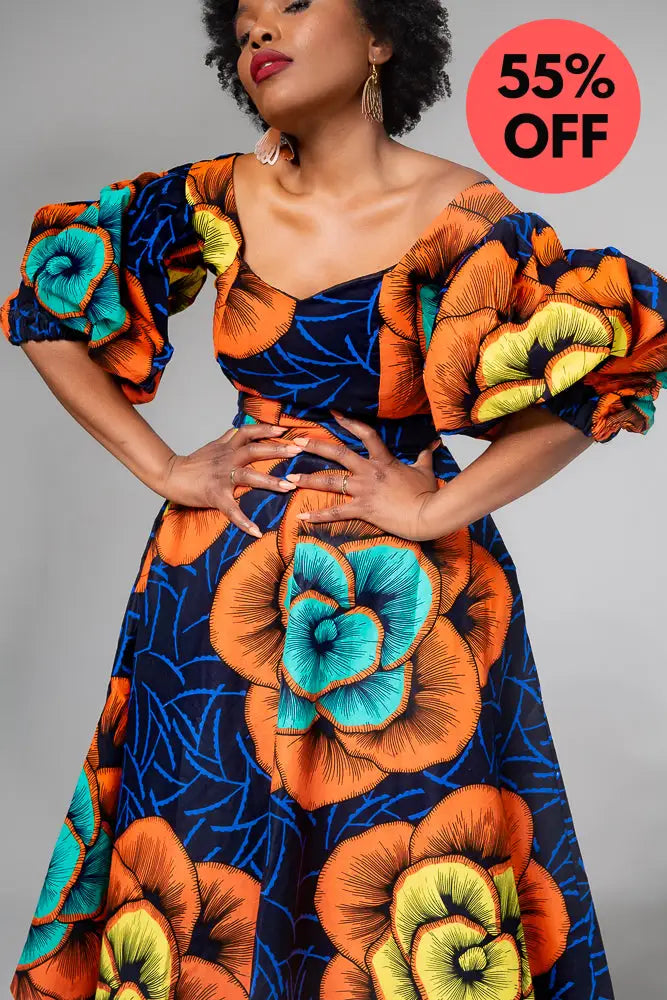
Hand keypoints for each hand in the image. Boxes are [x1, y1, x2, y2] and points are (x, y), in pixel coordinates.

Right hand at [160, 423, 302, 536]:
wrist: (170, 475)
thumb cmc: (193, 464)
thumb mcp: (212, 446)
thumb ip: (228, 438)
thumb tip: (240, 428)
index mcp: (227, 448)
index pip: (249, 432)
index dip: (267, 429)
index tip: (284, 430)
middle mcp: (226, 459)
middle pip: (254, 450)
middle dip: (278, 449)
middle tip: (298, 450)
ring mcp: (222, 477)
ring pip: (249, 475)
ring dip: (270, 481)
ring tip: (288, 487)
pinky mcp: (215, 496)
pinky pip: (231, 509)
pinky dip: (244, 521)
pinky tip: (256, 532)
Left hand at [284, 410, 442, 540]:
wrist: (428, 514)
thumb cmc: (427, 492)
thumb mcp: (426, 470)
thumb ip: (425, 455)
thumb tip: (433, 443)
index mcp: (383, 459)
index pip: (364, 434)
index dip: (349, 422)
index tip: (333, 414)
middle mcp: (369, 471)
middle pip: (337, 453)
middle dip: (315, 446)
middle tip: (297, 442)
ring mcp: (364, 490)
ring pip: (330, 482)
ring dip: (308, 479)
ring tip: (289, 478)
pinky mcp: (362, 509)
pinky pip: (335, 512)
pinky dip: (317, 515)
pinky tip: (301, 516)